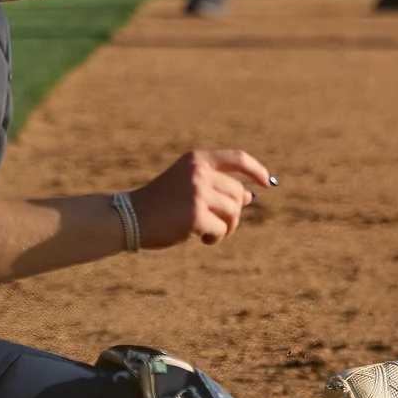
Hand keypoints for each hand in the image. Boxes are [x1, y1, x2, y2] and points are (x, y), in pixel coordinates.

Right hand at [130, 149, 272, 247]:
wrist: (129, 218)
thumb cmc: (160, 204)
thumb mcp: (189, 187)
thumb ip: (217, 188)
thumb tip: (250, 196)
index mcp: (197, 159)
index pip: (237, 158)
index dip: (256, 169)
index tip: (269, 182)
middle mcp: (199, 172)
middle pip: (237, 193)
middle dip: (233, 212)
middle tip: (217, 224)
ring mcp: (197, 192)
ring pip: (234, 212)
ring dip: (226, 227)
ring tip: (207, 231)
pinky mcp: (195, 215)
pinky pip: (221, 230)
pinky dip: (215, 238)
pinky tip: (200, 239)